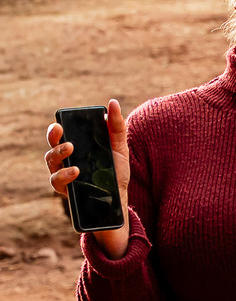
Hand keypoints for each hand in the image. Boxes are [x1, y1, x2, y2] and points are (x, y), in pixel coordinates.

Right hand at [46, 99, 131, 257]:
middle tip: (63, 134)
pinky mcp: (66, 190)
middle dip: (53, 139)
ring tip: (71, 149)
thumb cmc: (116, 170)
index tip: (59, 123)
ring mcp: (63, 175)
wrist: (119, 197)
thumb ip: (116, 126)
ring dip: (58, 155)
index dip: (56, 129)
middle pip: (51, 147)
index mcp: (76, 148)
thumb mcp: (120, 147)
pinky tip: (75, 171)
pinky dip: (64, 175)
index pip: (60, 135)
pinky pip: (57, 183)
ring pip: (51, 164)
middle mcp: (65, 161)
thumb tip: (112, 103)